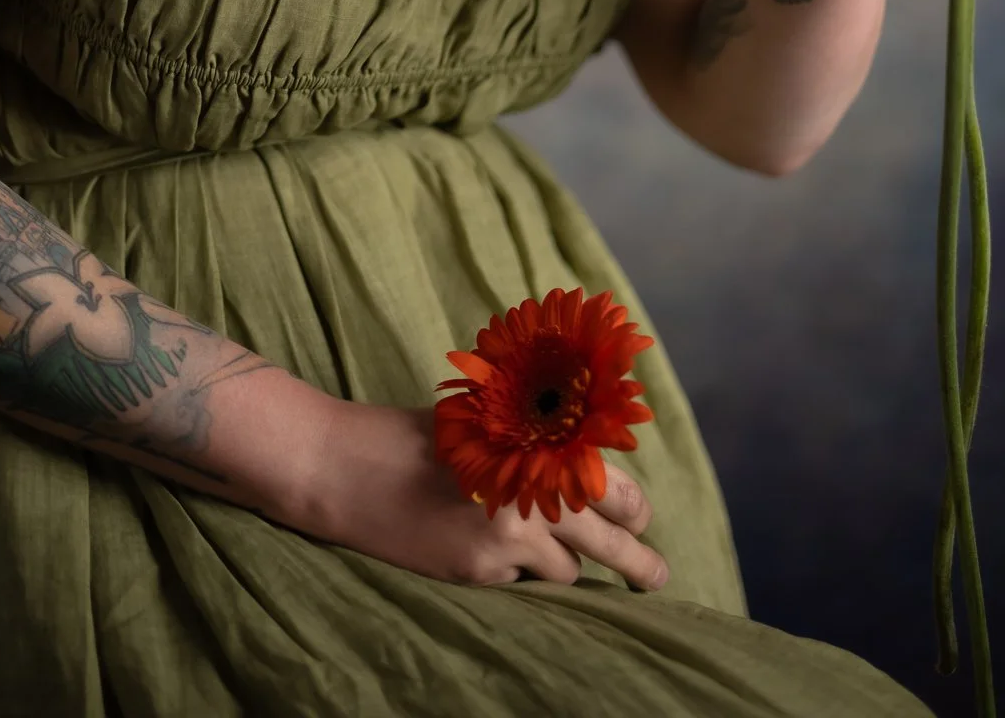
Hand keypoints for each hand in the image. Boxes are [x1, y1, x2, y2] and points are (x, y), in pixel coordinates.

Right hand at [279, 398, 668, 590]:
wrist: (347, 466)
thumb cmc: (413, 434)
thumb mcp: (483, 423)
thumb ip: (532, 444)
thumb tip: (581, 468)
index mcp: (534, 446)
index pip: (610, 484)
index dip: (632, 506)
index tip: (640, 517)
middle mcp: (530, 492)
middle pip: (609, 540)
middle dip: (639, 561)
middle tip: (657, 575)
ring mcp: (506, 537)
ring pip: (566, 571)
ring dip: (564, 565)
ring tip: (554, 560)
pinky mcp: (478, 571)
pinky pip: (520, 581)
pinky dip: (516, 570)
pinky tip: (491, 551)